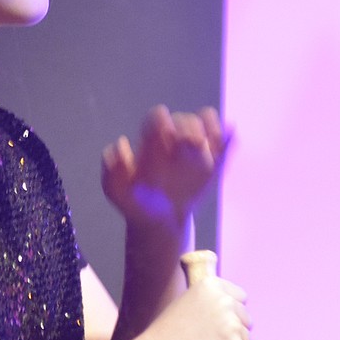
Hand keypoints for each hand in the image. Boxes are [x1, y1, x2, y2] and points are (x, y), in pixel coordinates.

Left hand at [101, 106, 230, 230]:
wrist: (156, 220)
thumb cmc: (133, 201)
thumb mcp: (115, 190)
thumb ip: (112, 169)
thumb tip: (122, 143)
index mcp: (150, 141)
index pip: (157, 119)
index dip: (161, 121)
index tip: (164, 132)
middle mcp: (173, 140)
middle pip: (184, 120)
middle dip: (188, 127)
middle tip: (190, 143)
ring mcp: (195, 149)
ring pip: (206, 125)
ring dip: (209, 130)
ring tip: (205, 146)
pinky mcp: (214, 162)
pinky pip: (225, 142)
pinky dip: (227, 140)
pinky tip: (222, 146)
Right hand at [139, 277, 253, 339]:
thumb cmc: (166, 336)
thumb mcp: (184, 304)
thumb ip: (210, 301)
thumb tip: (234, 306)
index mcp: (210, 287)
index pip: (240, 296)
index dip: (229, 311)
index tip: (214, 322)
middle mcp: (224, 303)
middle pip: (246, 318)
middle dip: (233, 330)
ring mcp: (233, 327)